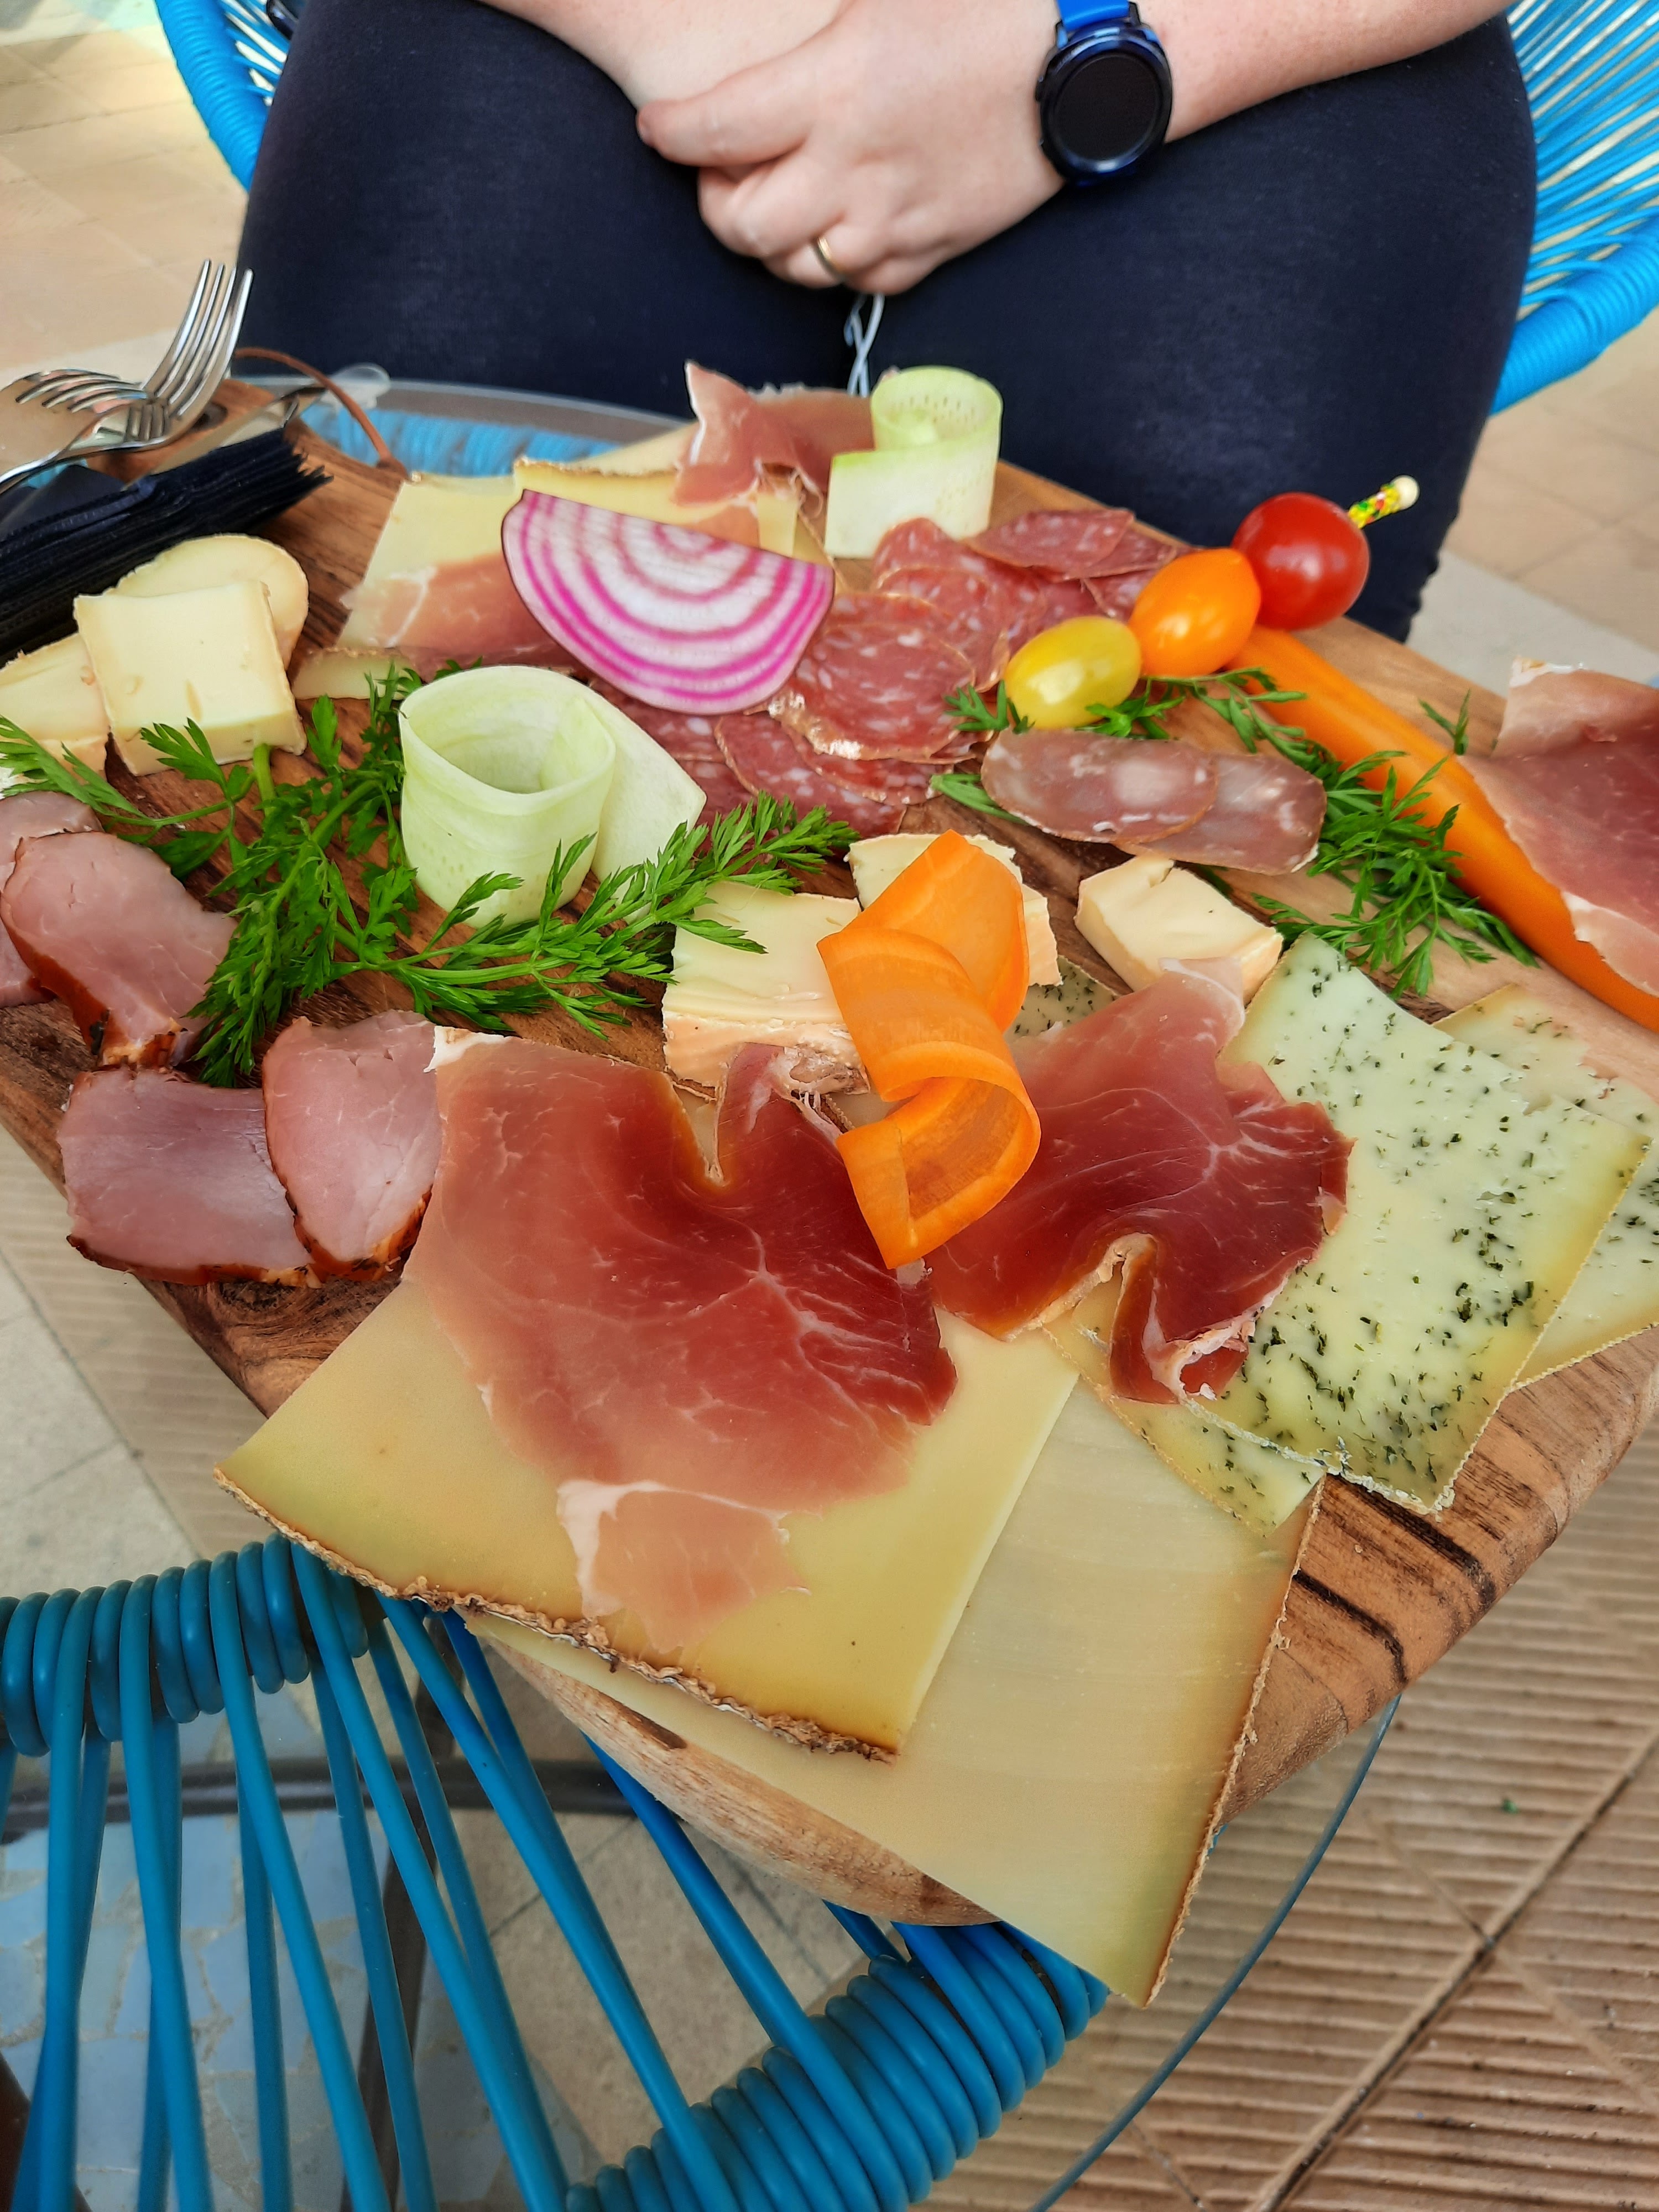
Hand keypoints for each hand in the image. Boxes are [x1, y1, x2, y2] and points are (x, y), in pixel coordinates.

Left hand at [635, 0, 1061, 295]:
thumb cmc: (984, 8)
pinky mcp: (931, 251)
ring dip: (770, 239)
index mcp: (830, 89)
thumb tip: (763, 77)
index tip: (658, 130)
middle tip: (721, 172)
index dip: (672, 133)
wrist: (1083, 64)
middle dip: (714, 201)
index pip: (715, 130)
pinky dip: (833, 261)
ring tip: (776, 200)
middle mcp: (851, 168)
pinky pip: (856, 281)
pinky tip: (837, 225)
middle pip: (741, 222)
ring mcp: (891, 221)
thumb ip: (809, 50)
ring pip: (792, 266)